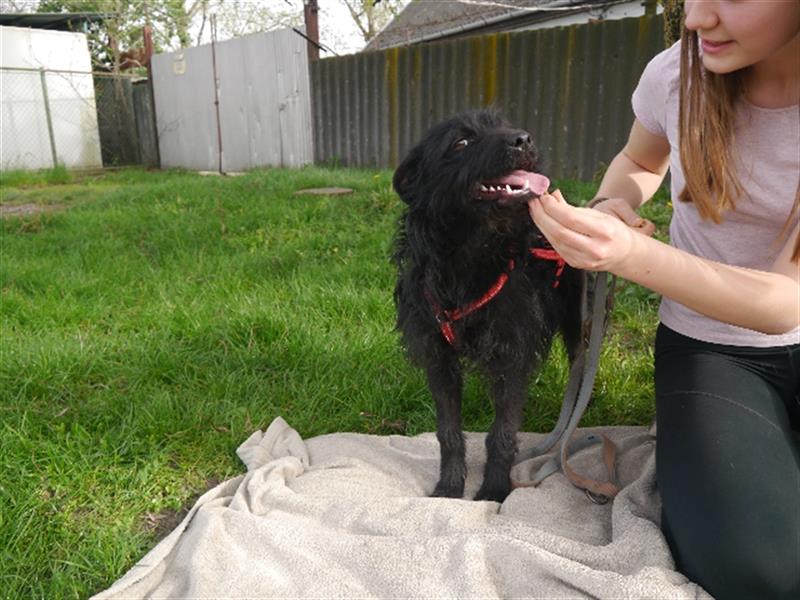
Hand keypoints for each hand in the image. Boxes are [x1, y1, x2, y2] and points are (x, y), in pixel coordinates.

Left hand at [528, 190, 653, 272]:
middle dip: (542, 214)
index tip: (544, 196)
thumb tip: (553, 195)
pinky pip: (556, 247)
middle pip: (559, 231)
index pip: (571, 218)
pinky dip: (547, 233)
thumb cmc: (613, 230)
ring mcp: (584, 259)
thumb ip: (574, 208)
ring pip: (555, 240)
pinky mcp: (575, 264)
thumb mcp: (600, 214)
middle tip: (533, 201)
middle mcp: (594, 248)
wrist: (624, 254)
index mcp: (604, 231)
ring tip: (535, 209)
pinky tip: (543, 222)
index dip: (553, 207)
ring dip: (541, 223)